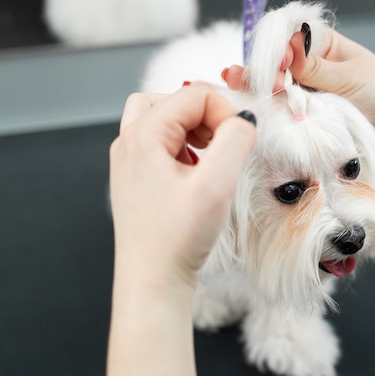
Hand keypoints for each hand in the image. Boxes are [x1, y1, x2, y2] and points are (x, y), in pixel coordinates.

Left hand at [109, 82, 256, 290]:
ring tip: (211, 157)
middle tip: (223, 143)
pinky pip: (160, 145)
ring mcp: (129, 162)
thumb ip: (236, 141)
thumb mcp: (216, 185)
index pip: (193, 94)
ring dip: (193, 129)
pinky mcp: (136, 180)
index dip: (226, 112)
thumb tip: (244, 121)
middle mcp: (129, 143)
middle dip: (206, 115)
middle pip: (172, 100)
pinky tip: (197, 175)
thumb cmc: (178, 238)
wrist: (153, 281)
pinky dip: (183, 148)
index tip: (241, 142)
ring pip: (162, 120)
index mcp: (143, 135)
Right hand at [222, 29, 374, 157]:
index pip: (292, 40)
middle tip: (247, 78)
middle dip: (263, 71)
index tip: (275, 63)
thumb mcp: (350, 76)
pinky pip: (286, 112)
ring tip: (242, 87)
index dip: (278, 50)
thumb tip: (288, 51)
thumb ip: (315, 68)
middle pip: (279, 65)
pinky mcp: (308, 117)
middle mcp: (313, 68)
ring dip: (262, 90)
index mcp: (325, 46)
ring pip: (278, 89)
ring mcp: (309, 93)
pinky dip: (273, 111)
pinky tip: (256, 106)